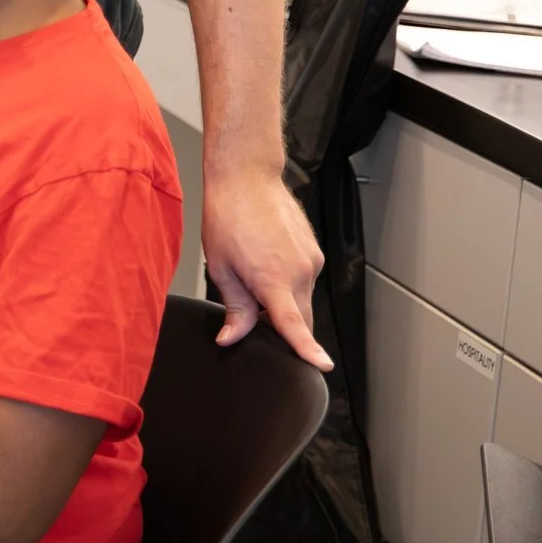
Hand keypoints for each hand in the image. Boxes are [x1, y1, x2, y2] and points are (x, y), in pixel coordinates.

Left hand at [202, 164, 330, 369]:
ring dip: (284, 300)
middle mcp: (300, 271)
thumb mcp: (221, 267)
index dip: (305, 348)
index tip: (321, 365)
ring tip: (254, 271)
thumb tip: (231, 338)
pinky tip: (268, 260)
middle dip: (283, 327)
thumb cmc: (228, 216)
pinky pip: (305, 279)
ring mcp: (312, 260)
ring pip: (303, 298)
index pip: (293, 324)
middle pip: (301, 318)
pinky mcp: (315, 251)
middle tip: (253, 313)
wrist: (246, 177)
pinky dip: (290, 282)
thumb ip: (234, 308)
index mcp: (273, 278)